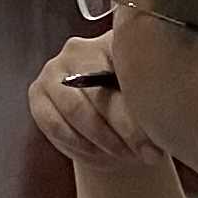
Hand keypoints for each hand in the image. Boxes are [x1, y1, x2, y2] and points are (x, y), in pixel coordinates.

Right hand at [26, 33, 155, 170]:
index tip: (160, 135)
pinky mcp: (37, 93)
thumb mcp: (150, 102)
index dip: (140, 103)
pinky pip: (55, 124)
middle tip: (148, 154)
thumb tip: (160, 124)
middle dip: (126, 129)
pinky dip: (79, 144)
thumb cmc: (139, 112)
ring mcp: (53, 70)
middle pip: (100, 91)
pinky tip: (98, 153)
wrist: (116, 130)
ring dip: (104, 139)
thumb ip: (151, 102)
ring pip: (76, 109)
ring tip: (127, 156)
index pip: (123, 64)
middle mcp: (78, 50)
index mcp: (112, 41)